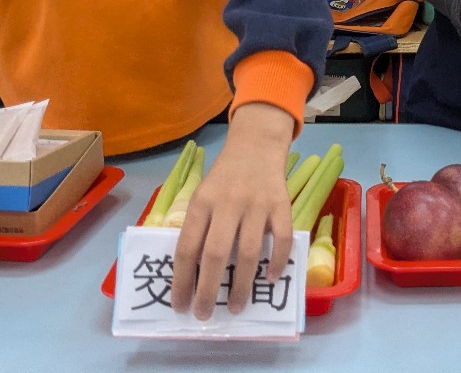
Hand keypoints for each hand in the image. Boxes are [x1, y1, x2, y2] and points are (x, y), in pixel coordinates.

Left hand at [169, 102, 294, 320]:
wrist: (256, 145)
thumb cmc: (224, 178)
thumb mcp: (202, 194)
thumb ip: (197, 226)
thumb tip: (190, 273)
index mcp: (202, 203)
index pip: (186, 247)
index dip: (181, 280)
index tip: (179, 305)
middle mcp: (227, 204)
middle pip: (215, 254)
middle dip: (207, 290)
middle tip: (204, 314)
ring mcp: (256, 205)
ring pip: (248, 252)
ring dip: (241, 284)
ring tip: (236, 306)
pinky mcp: (281, 205)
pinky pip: (281, 239)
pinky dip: (277, 261)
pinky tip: (271, 279)